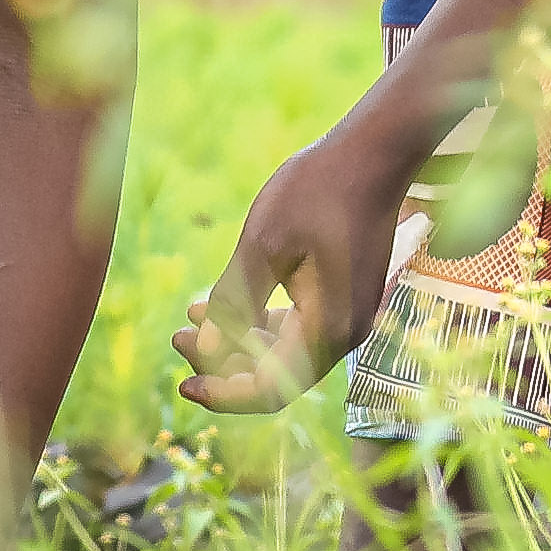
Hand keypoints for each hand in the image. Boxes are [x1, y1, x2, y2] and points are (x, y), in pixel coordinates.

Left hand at [179, 121, 426, 411]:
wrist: (372, 155)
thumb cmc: (317, 193)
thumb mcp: (261, 245)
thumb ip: (233, 302)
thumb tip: (209, 346)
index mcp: (327, 327)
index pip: (271, 388)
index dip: (224, 395)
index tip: (181, 383)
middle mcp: (346, 332)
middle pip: (279, 375)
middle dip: (224, 365)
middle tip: (178, 337)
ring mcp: (350, 314)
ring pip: (287, 353)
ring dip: (238, 343)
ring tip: (191, 317)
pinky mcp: (346, 296)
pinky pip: (299, 328)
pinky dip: (260, 323)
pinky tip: (223, 302)